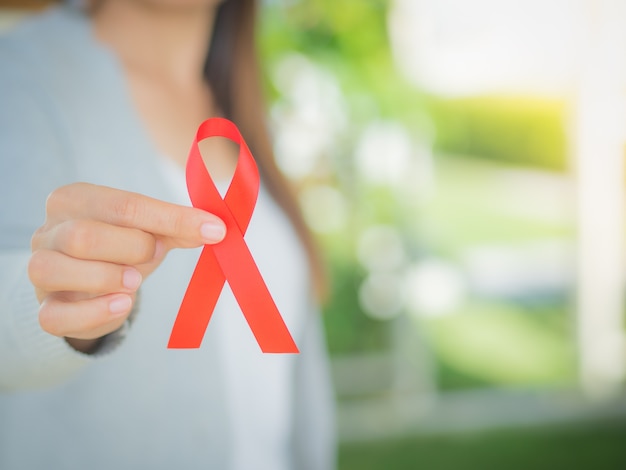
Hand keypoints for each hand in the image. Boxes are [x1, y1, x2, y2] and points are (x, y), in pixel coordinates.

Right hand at [28, 183, 224, 351]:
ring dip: (106, 278)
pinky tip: (121, 305)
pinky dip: (93, 312)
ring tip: (133, 281)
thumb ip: (177, 226)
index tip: (213, 230)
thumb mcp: (150, 231)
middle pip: (84, 236)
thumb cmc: (121, 249)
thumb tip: (215, 228)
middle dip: (132, 248)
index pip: (123, 205)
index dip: (171, 219)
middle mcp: (48, 231)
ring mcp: (39, 270)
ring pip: (55, 270)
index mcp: (75, 200)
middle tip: (152, 255)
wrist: (94, 286)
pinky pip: (54, 316)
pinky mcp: (43, 308)